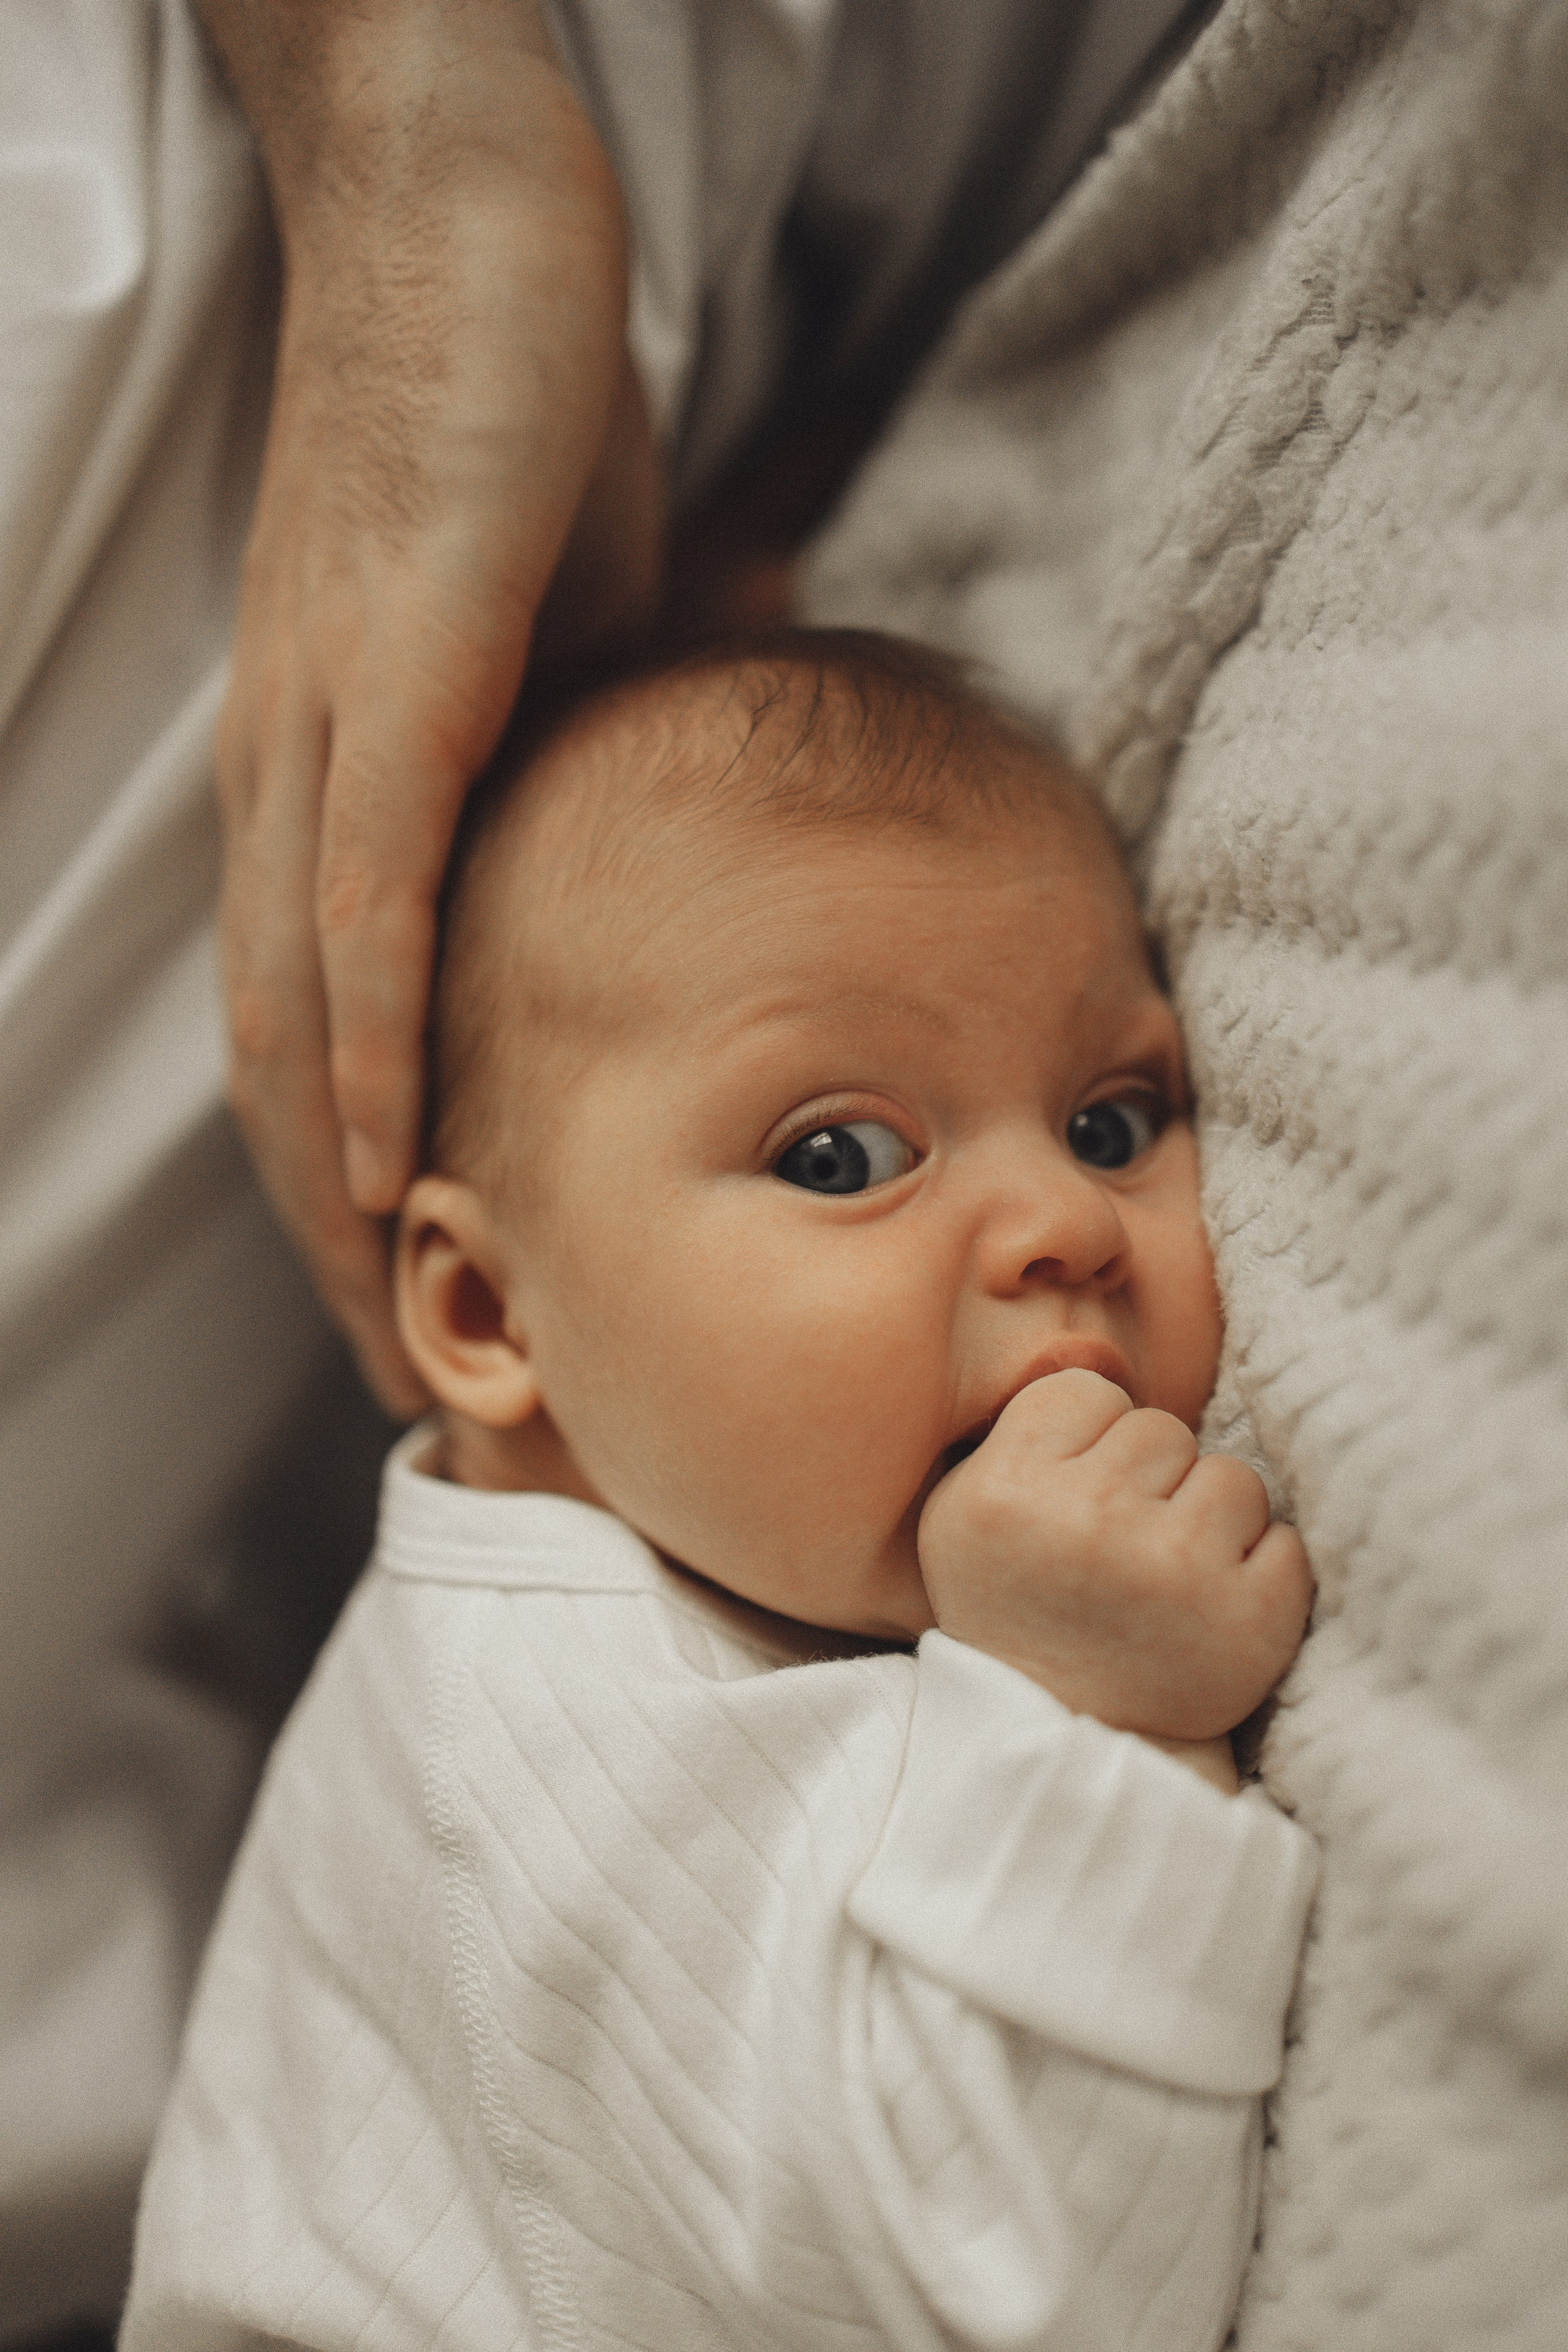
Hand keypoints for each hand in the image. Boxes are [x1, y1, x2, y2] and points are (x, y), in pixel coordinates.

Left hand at [201, 0, 661, 1412]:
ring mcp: (327, 723)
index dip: (351, 1177)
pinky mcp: (396, 666)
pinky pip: (364, 896)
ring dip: (340, 1188)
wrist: (466, 208)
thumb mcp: (559, 642)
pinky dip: (374, 1040)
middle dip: (331, 1235)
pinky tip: (396, 1159)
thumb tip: (656, 838)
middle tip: (411, 1375)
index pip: (314, 1022)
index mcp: (324, 777)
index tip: (418, 1297)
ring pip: (303, 1009)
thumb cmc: (515, 424)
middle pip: (280, 1060)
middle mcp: (288, 776)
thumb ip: (574, 763)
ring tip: (399, 1330)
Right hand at [918, 1369, 1312, 1747]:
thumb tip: (1099, 1353)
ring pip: (1232, 1476)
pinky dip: (1260, 1571)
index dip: (1091, 1443)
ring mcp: (1173, 1572)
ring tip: (1167, 1578)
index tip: (1075, 1502)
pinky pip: (1285, 1541)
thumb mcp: (969, 1512)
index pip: (1092, 1392)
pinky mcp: (1250, 1621)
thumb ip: (1022, 1425)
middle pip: (1163, 1430)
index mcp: (1006, 1492)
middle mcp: (1087, 1523)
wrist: (1071, 1737)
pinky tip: (1211, 1609)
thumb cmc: (1020, 1607)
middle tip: (1120, 1549)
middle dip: (1152, 1481)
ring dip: (1211, 1520)